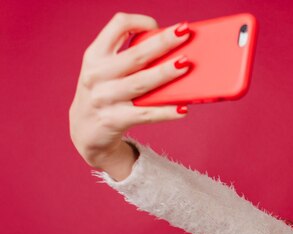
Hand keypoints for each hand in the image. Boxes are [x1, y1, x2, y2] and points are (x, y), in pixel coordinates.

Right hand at [69, 12, 191, 166]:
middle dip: (163, 42)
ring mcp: (105, 98)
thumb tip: (168, 48)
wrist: (85, 131)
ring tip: (185, 64)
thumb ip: (126, 57)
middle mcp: (97, 74)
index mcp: (95, 55)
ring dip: (166, 73)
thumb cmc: (104, 94)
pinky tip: (182, 109)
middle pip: (136, 55)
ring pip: (142, 82)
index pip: (117, 26)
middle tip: (184, 34)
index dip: (138, 21)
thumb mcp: (104, 70)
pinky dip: (166, 112)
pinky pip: (146, 114)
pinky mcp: (114, 120)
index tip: (156, 26)